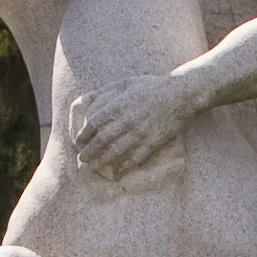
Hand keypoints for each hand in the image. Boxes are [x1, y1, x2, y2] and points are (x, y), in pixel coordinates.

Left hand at [68, 73, 196, 178]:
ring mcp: (139, 133)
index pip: (93, 124)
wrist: (178, 95)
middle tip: (82, 159)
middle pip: (101, 141)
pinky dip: (125, 166)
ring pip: (115, 152)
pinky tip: (117, 173)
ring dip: (102, 161)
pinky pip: (135, 158)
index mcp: (118, 106)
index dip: (84, 135)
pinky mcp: (151, 142)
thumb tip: (88, 98)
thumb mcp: (126, 83)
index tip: (78, 142)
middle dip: (89, 152)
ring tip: (93, 168)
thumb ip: (107, 92)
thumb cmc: (151, 87)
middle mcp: (126, 121)